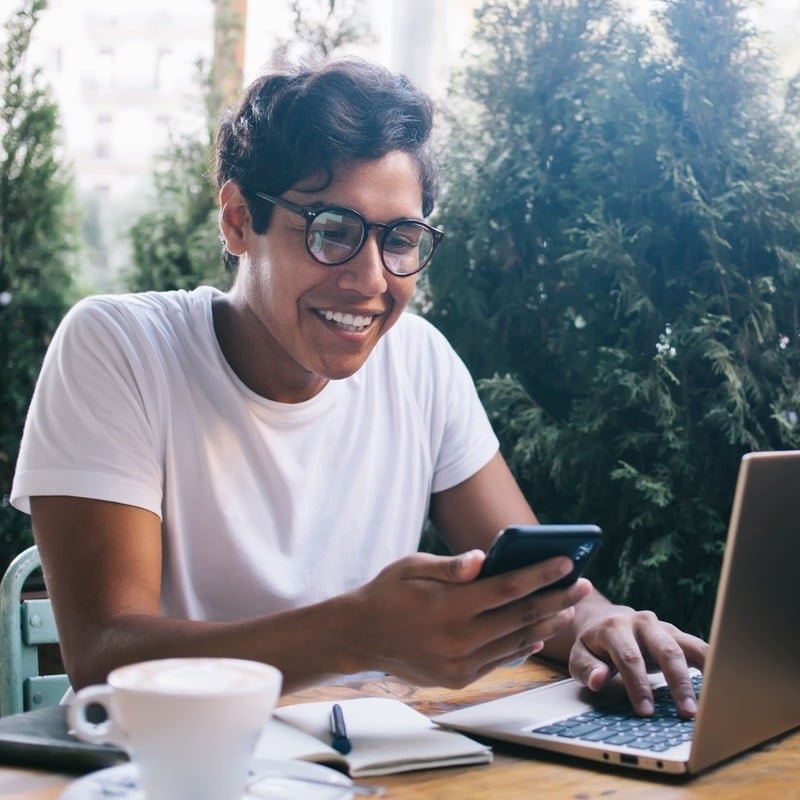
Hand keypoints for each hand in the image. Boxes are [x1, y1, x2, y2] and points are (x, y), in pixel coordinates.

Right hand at [339, 550, 592, 688]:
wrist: (360, 636)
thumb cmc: (387, 592)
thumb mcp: (412, 567)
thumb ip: (450, 566)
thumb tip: (483, 558)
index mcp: (449, 607)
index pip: (508, 588)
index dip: (541, 574)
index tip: (566, 562)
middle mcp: (459, 639)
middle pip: (520, 616)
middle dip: (556, 598)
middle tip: (582, 584)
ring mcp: (460, 664)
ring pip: (515, 641)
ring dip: (545, 624)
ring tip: (568, 608)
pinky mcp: (459, 678)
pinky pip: (500, 661)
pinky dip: (523, 646)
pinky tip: (537, 633)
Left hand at [567, 603, 707, 717]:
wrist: (604, 619)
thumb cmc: (593, 644)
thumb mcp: (579, 654)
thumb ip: (586, 668)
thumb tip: (598, 680)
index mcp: (614, 627)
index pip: (629, 657)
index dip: (638, 685)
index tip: (645, 712)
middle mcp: (642, 622)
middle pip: (666, 650)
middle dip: (677, 682)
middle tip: (686, 713)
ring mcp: (663, 627)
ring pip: (689, 647)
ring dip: (704, 675)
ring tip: (715, 702)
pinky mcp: (678, 635)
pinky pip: (700, 649)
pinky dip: (714, 666)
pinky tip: (725, 686)